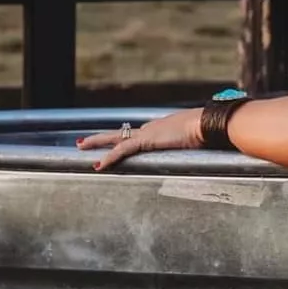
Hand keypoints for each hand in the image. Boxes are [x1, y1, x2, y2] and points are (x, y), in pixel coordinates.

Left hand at [76, 109, 202, 170]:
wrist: (206, 124)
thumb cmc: (206, 131)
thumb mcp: (196, 141)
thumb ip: (193, 145)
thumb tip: (203, 149)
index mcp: (161, 129)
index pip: (137, 136)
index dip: (124, 140)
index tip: (115, 143)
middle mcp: (150, 129)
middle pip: (120, 134)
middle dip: (101, 138)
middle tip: (83, 141)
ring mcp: (146, 133)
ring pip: (115, 139)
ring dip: (96, 143)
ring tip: (80, 146)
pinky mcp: (145, 140)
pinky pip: (122, 150)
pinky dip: (110, 157)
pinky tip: (99, 165)